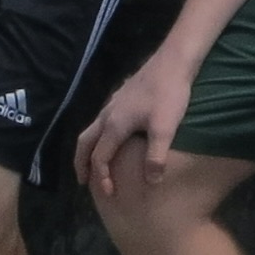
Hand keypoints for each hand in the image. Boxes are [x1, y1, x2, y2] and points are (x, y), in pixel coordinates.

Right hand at [75, 51, 194, 196]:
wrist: (173, 61)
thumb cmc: (168, 94)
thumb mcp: (165, 128)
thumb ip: (155, 157)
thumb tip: (151, 183)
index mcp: (114, 125)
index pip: (99, 157)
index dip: (101, 177)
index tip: (108, 193)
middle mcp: (107, 115)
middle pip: (85, 142)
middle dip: (81, 163)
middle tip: (83, 182)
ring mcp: (113, 103)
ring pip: (91, 130)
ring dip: (88, 149)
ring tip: (93, 163)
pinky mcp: (121, 96)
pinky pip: (101, 121)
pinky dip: (98, 136)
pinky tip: (112, 137)